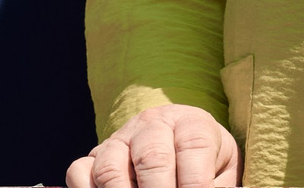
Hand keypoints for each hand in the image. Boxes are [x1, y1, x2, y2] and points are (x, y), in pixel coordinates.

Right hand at [65, 104, 238, 187]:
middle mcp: (152, 124)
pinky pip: (80, 172)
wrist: (184, 147)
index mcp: (190, 122)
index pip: (193, 145)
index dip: (195, 183)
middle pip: (152, 157)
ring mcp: (120, 139)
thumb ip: (217, 186)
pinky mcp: (95, 156)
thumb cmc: (208, 164)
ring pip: (111, 167)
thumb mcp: (222, 171)